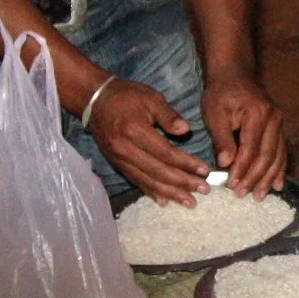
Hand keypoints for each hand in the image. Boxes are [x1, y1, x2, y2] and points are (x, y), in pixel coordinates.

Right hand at [82, 78, 212, 204]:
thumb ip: (168, 115)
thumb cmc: (126, 96)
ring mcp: (120, 159)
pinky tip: (165, 201)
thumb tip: (185, 129)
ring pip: (148, 181)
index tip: (204, 170)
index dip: (186, 163)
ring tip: (190, 201)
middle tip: (204, 189)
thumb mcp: (150, 97)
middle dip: (183, 183)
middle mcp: (126, 149)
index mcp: (136, 131)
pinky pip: (136, 181)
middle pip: (159, 171)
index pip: (166, 153)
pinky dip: (151, 192)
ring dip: (171, 193)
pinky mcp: (117, 164)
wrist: (94, 101)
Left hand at [198, 71, 286, 197]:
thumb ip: (222, 139)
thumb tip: (225, 164)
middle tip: (244, 194)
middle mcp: (274, 119)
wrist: (235, 74)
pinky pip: (281, 151)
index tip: (232, 185)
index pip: (251, 149)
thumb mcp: (215, 113)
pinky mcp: (279, 127)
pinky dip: (279, 169)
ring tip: (261, 196)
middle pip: (267, 155)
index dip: (242, 169)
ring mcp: (280, 123)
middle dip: (256, 177)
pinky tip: (278, 184)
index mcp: (258, 114)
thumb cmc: (221, 93)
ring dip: (269, 178)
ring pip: (278, 156)